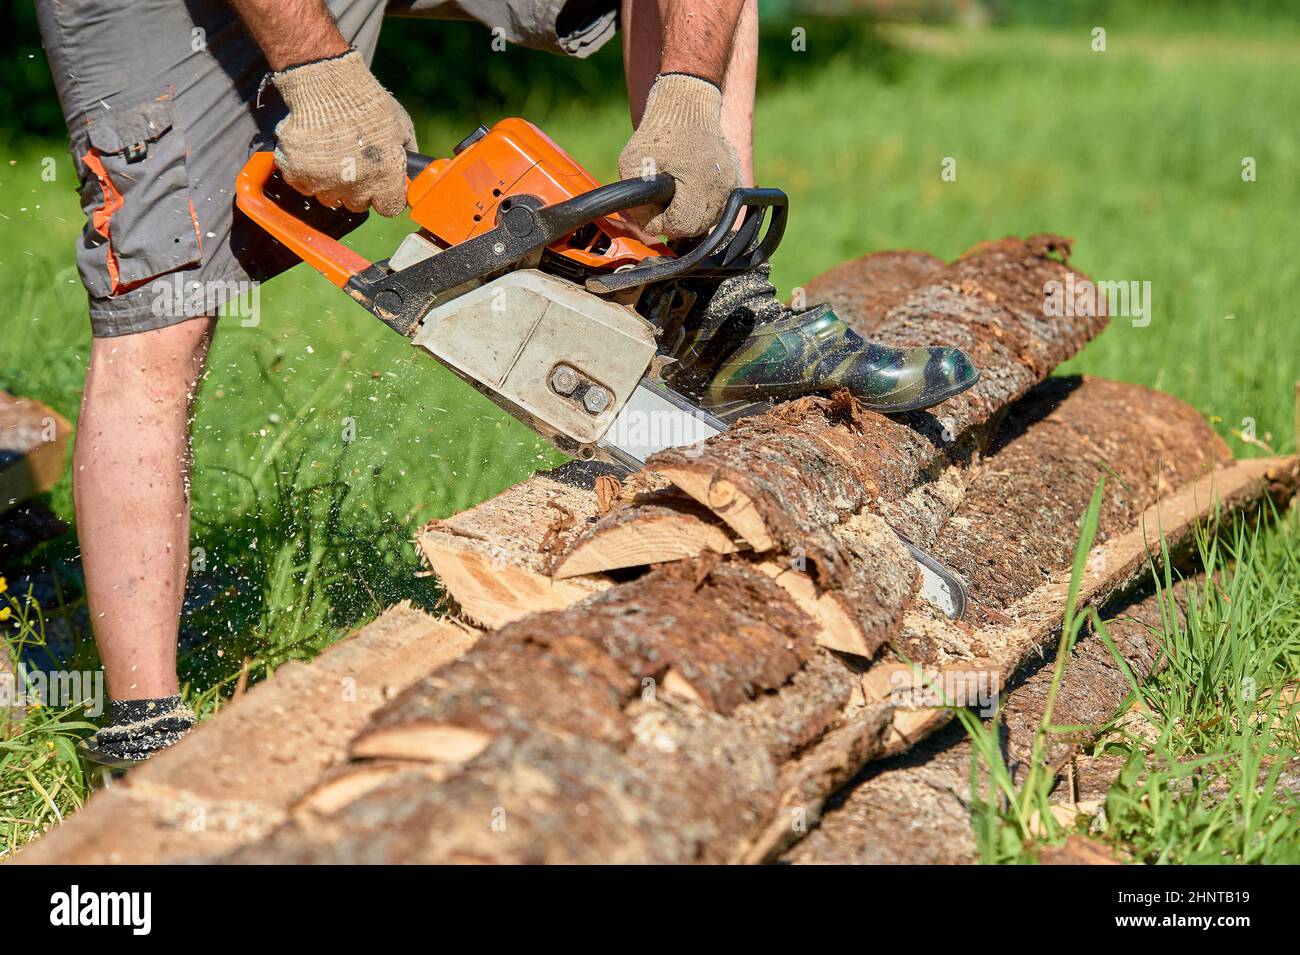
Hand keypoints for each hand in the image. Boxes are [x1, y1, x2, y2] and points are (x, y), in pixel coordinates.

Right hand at [271, 50, 415, 217]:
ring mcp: (324, 181)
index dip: (386, 197)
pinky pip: (303, 185)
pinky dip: (306, 173)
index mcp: (385, 177)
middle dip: (358, 188)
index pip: (389, 208)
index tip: (382, 186)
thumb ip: (407, 156)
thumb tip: (410, 174)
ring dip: (331, 182)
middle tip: (354, 163)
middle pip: (358, 205)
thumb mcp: (401, 127)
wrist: (327, 84)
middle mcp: (356, 186)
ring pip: (329, 197)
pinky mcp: (298, 172)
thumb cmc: (367, 103)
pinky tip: (313, 151)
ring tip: (332, 153)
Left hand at [617, 73, 741, 239]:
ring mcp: (733, 184)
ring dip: (689, 215)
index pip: (681, 226)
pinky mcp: (737, 182)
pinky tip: (690, 189)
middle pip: (696, 228)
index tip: (651, 209)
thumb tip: (648, 230)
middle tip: (660, 203)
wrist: (688, 104)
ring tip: (675, 193)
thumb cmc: (658, 132)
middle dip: (675, 221)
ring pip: (708, 221)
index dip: (660, 223)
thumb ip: (636, 203)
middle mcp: (723, 186)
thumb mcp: (631, 165)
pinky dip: (702, 206)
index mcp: (700, 181)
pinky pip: (718, 209)